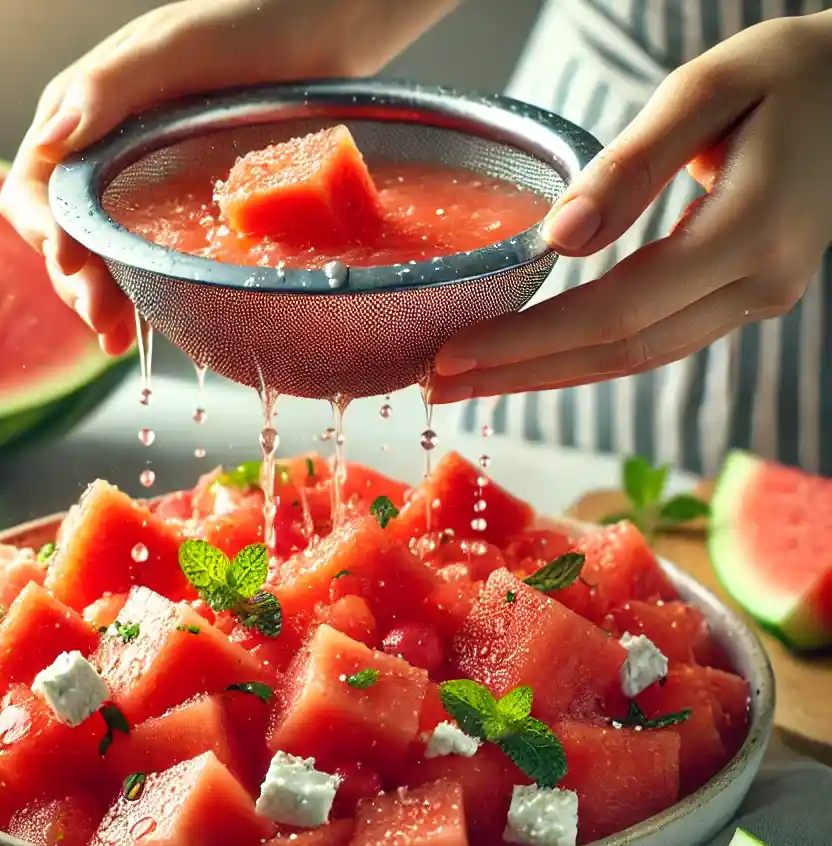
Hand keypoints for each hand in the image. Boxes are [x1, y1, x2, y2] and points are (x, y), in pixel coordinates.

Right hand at [0, 0, 456, 354]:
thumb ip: (109, 88)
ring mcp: (140, 193)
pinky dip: (142, 296)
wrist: (314, 39)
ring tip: (120, 339)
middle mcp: (102, 160)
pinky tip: (146, 326)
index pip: (36, 187)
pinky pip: (146, 261)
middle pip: (65, 237)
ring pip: (102, 259)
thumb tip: (52, 137)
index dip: (46, 232)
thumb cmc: (246, 27)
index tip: (71, 262)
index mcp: (81, 118)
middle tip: (106, 321)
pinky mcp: (178, 215)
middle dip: (77, 282)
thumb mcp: (175, 48)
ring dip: (103, 301)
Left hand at [430, 11, 831, 402]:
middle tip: (437, 387)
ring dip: (547, 376)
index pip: (618, 311)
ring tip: (470, 383)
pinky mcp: (745, 301)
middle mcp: (760, 285)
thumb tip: (558, 238)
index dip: (529, 340)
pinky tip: (535, 359)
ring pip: (636, 360)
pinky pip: (655, 342)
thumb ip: (633, 165)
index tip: (453, 353)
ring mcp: (758, 301)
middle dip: (521, 373)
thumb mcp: (709, 88)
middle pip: (619, 353)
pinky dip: (587, 356)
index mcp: (751, 231)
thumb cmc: (792, 73)